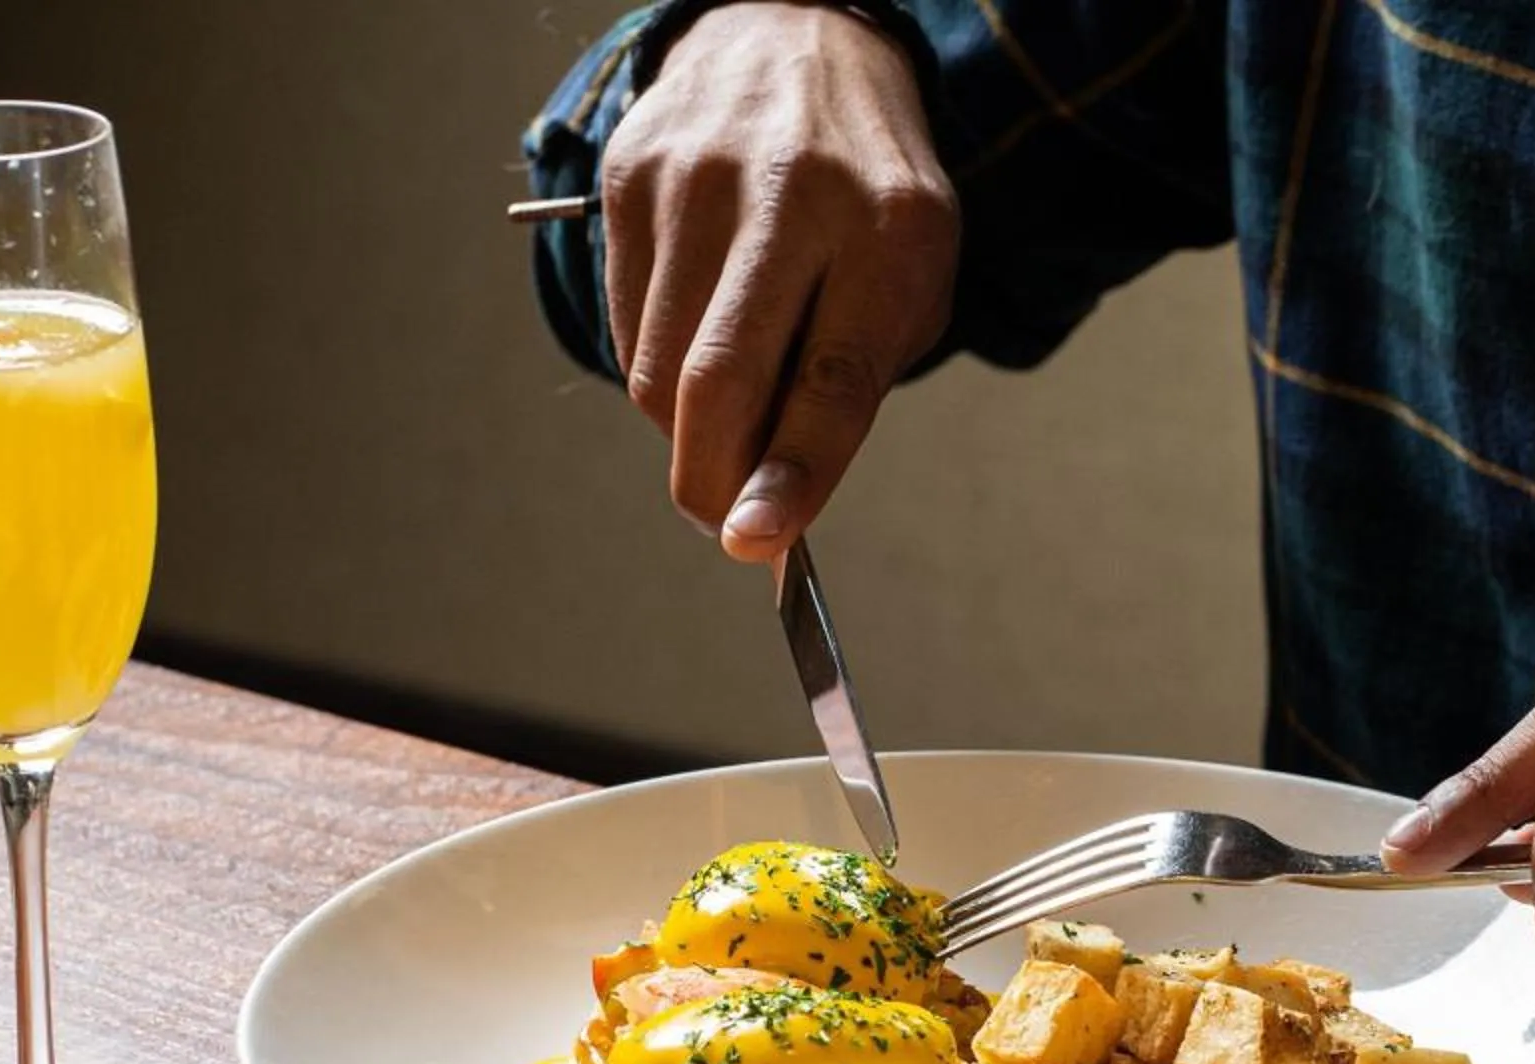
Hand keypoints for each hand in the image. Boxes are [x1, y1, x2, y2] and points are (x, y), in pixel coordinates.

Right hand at [600, 1, 958, 560]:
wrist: (798, 43)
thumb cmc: (866, 199)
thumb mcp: (907, 280)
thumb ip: (849, 388)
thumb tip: (764, 504)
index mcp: (890, 229)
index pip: (832, 379)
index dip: (793, 473)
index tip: (756, 543)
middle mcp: (791, 194)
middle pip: (720, 380)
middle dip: (711, 480)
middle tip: (722, 522)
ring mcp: (698, 179)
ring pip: (659, 371)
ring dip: (687, 429)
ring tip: (731, 399)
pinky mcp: (630, 176)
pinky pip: (627, 329)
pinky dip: (659, 366)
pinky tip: (698, 325)